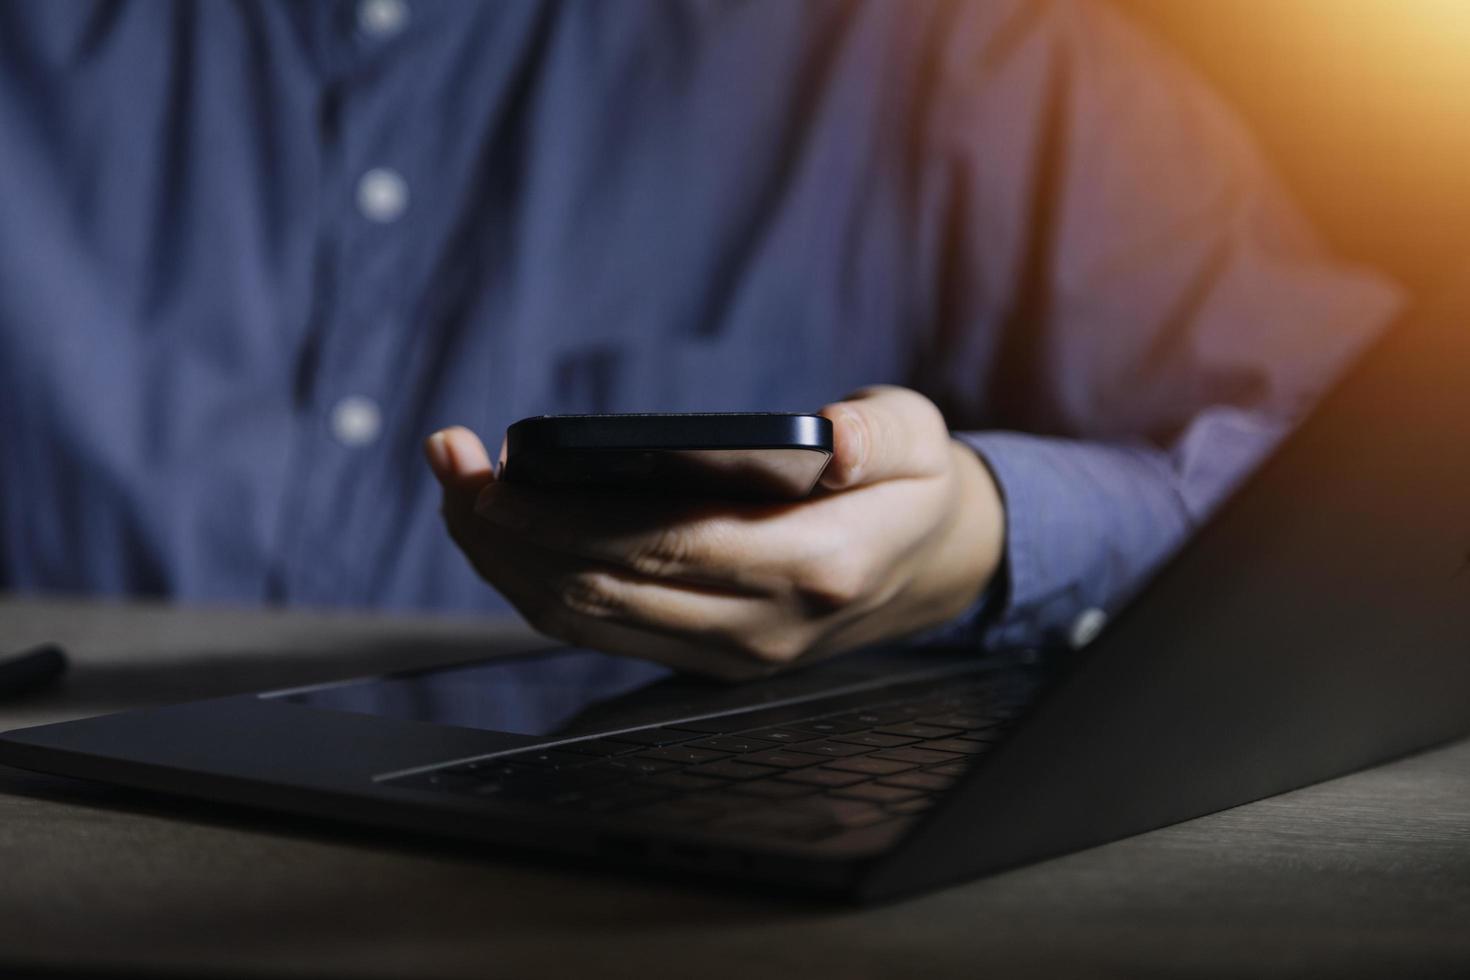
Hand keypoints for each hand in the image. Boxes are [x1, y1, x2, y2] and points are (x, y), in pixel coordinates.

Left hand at [425, 386, 1004, 680]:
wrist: (931, 565)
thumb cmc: (910, 488)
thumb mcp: (919, 441)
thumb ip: (880, 437)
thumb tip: (836, 437)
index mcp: (812, 569)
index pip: (662, 549)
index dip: (564, 519)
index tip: (495, 478)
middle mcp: (760, 629)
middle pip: (601, 590)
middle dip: (508, 532)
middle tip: (450, 465)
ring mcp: (728, 654)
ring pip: (586, 620)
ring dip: (506, 561)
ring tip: (456, 491)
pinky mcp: (702, 656)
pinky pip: (600, 630)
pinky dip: (535, 583)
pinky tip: (501, 535)